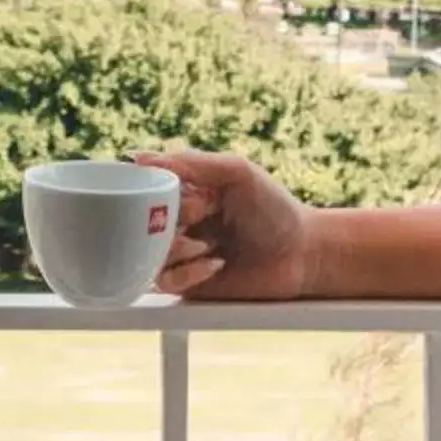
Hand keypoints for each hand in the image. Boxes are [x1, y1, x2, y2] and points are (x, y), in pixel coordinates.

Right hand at [135, 147, 318, 301]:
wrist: (302, 253)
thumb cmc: (274, 209)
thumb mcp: (237, 173)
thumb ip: (193, 162)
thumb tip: (139, 158)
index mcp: (185, 189)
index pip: (145, 186)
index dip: (156, 190)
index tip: (182, 192)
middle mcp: (178, 220)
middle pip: (138, 219)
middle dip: (164, 219)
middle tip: (198, 215)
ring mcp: (181, 251)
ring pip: (145, 251)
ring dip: (174, 247)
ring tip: (205, 244)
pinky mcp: (187, 282)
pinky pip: (164, 279)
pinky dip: (186, 271)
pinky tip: (215, 263)